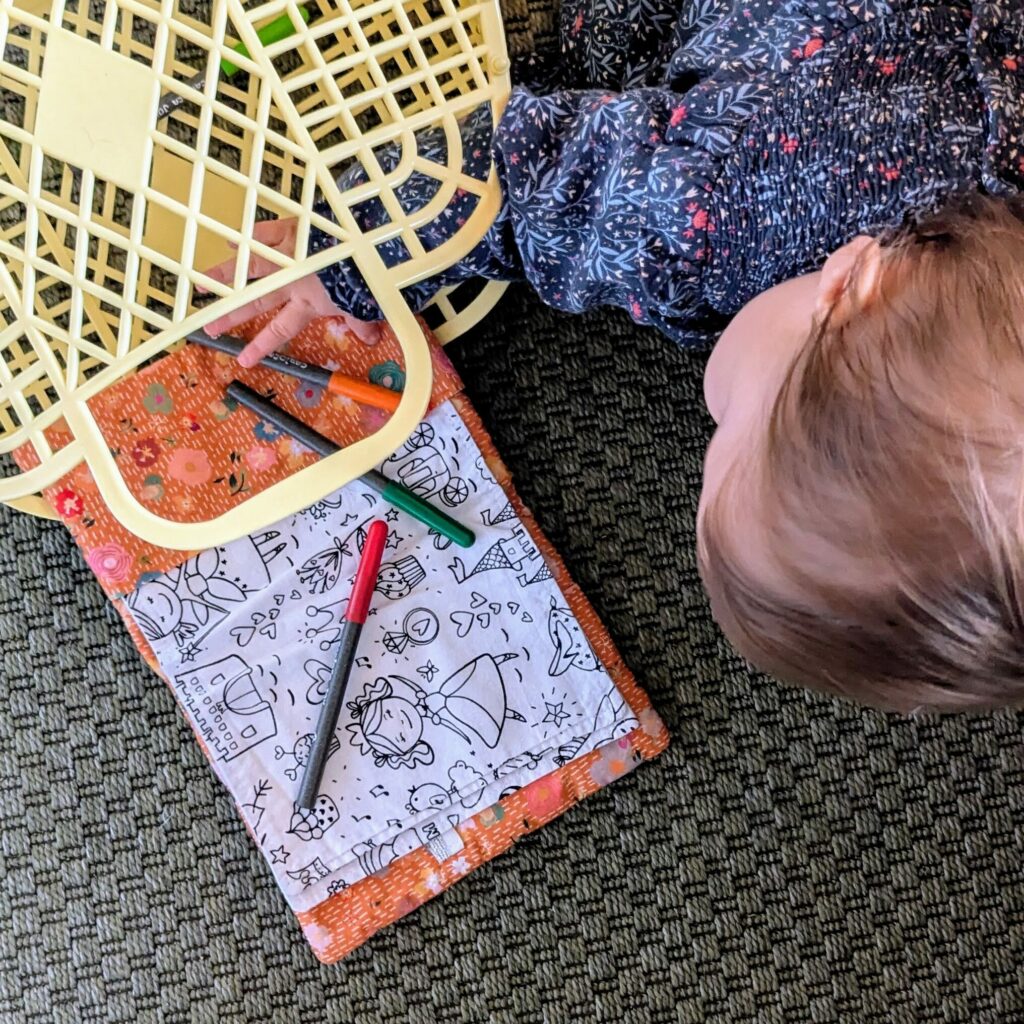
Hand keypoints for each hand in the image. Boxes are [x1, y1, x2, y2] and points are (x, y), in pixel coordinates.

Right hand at [201, 218, 375, 367]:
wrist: (362, 242)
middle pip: (254, 302)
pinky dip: (248, 236)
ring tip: (199, 283)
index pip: (280, 330)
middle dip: (230, 316)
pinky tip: (230, 241)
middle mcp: (290, 282)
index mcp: (307, 303)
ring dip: (223, 276)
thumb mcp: (363, 305)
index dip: (261, 346)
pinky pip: (264, 233)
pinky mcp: (289, 231)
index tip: (242, 360)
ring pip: (249, 268)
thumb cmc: (362, 278)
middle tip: (207, 326)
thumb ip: (362, 323)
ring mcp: (286, 255)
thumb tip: (371, 342)